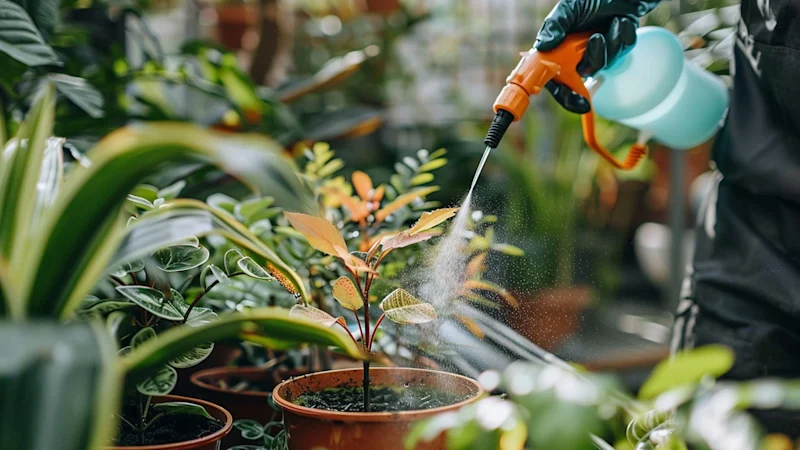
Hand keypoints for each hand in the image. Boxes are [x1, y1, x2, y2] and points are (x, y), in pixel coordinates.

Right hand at [535, 0, 661, 112]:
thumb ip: (555, 25)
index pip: (555, 80)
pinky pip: (623, 51)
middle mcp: (577, 58)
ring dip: (605, 47)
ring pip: (603, 65)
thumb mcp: (568, 8)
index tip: (575, 101)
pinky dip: (621, 35)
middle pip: (580, 81)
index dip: (564, 94)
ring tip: (602, 28)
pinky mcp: (619, 49)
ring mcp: (599, 55)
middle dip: (588, 71)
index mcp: (558, 51)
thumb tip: (543, 46)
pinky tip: (618, 22)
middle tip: (591, 69)